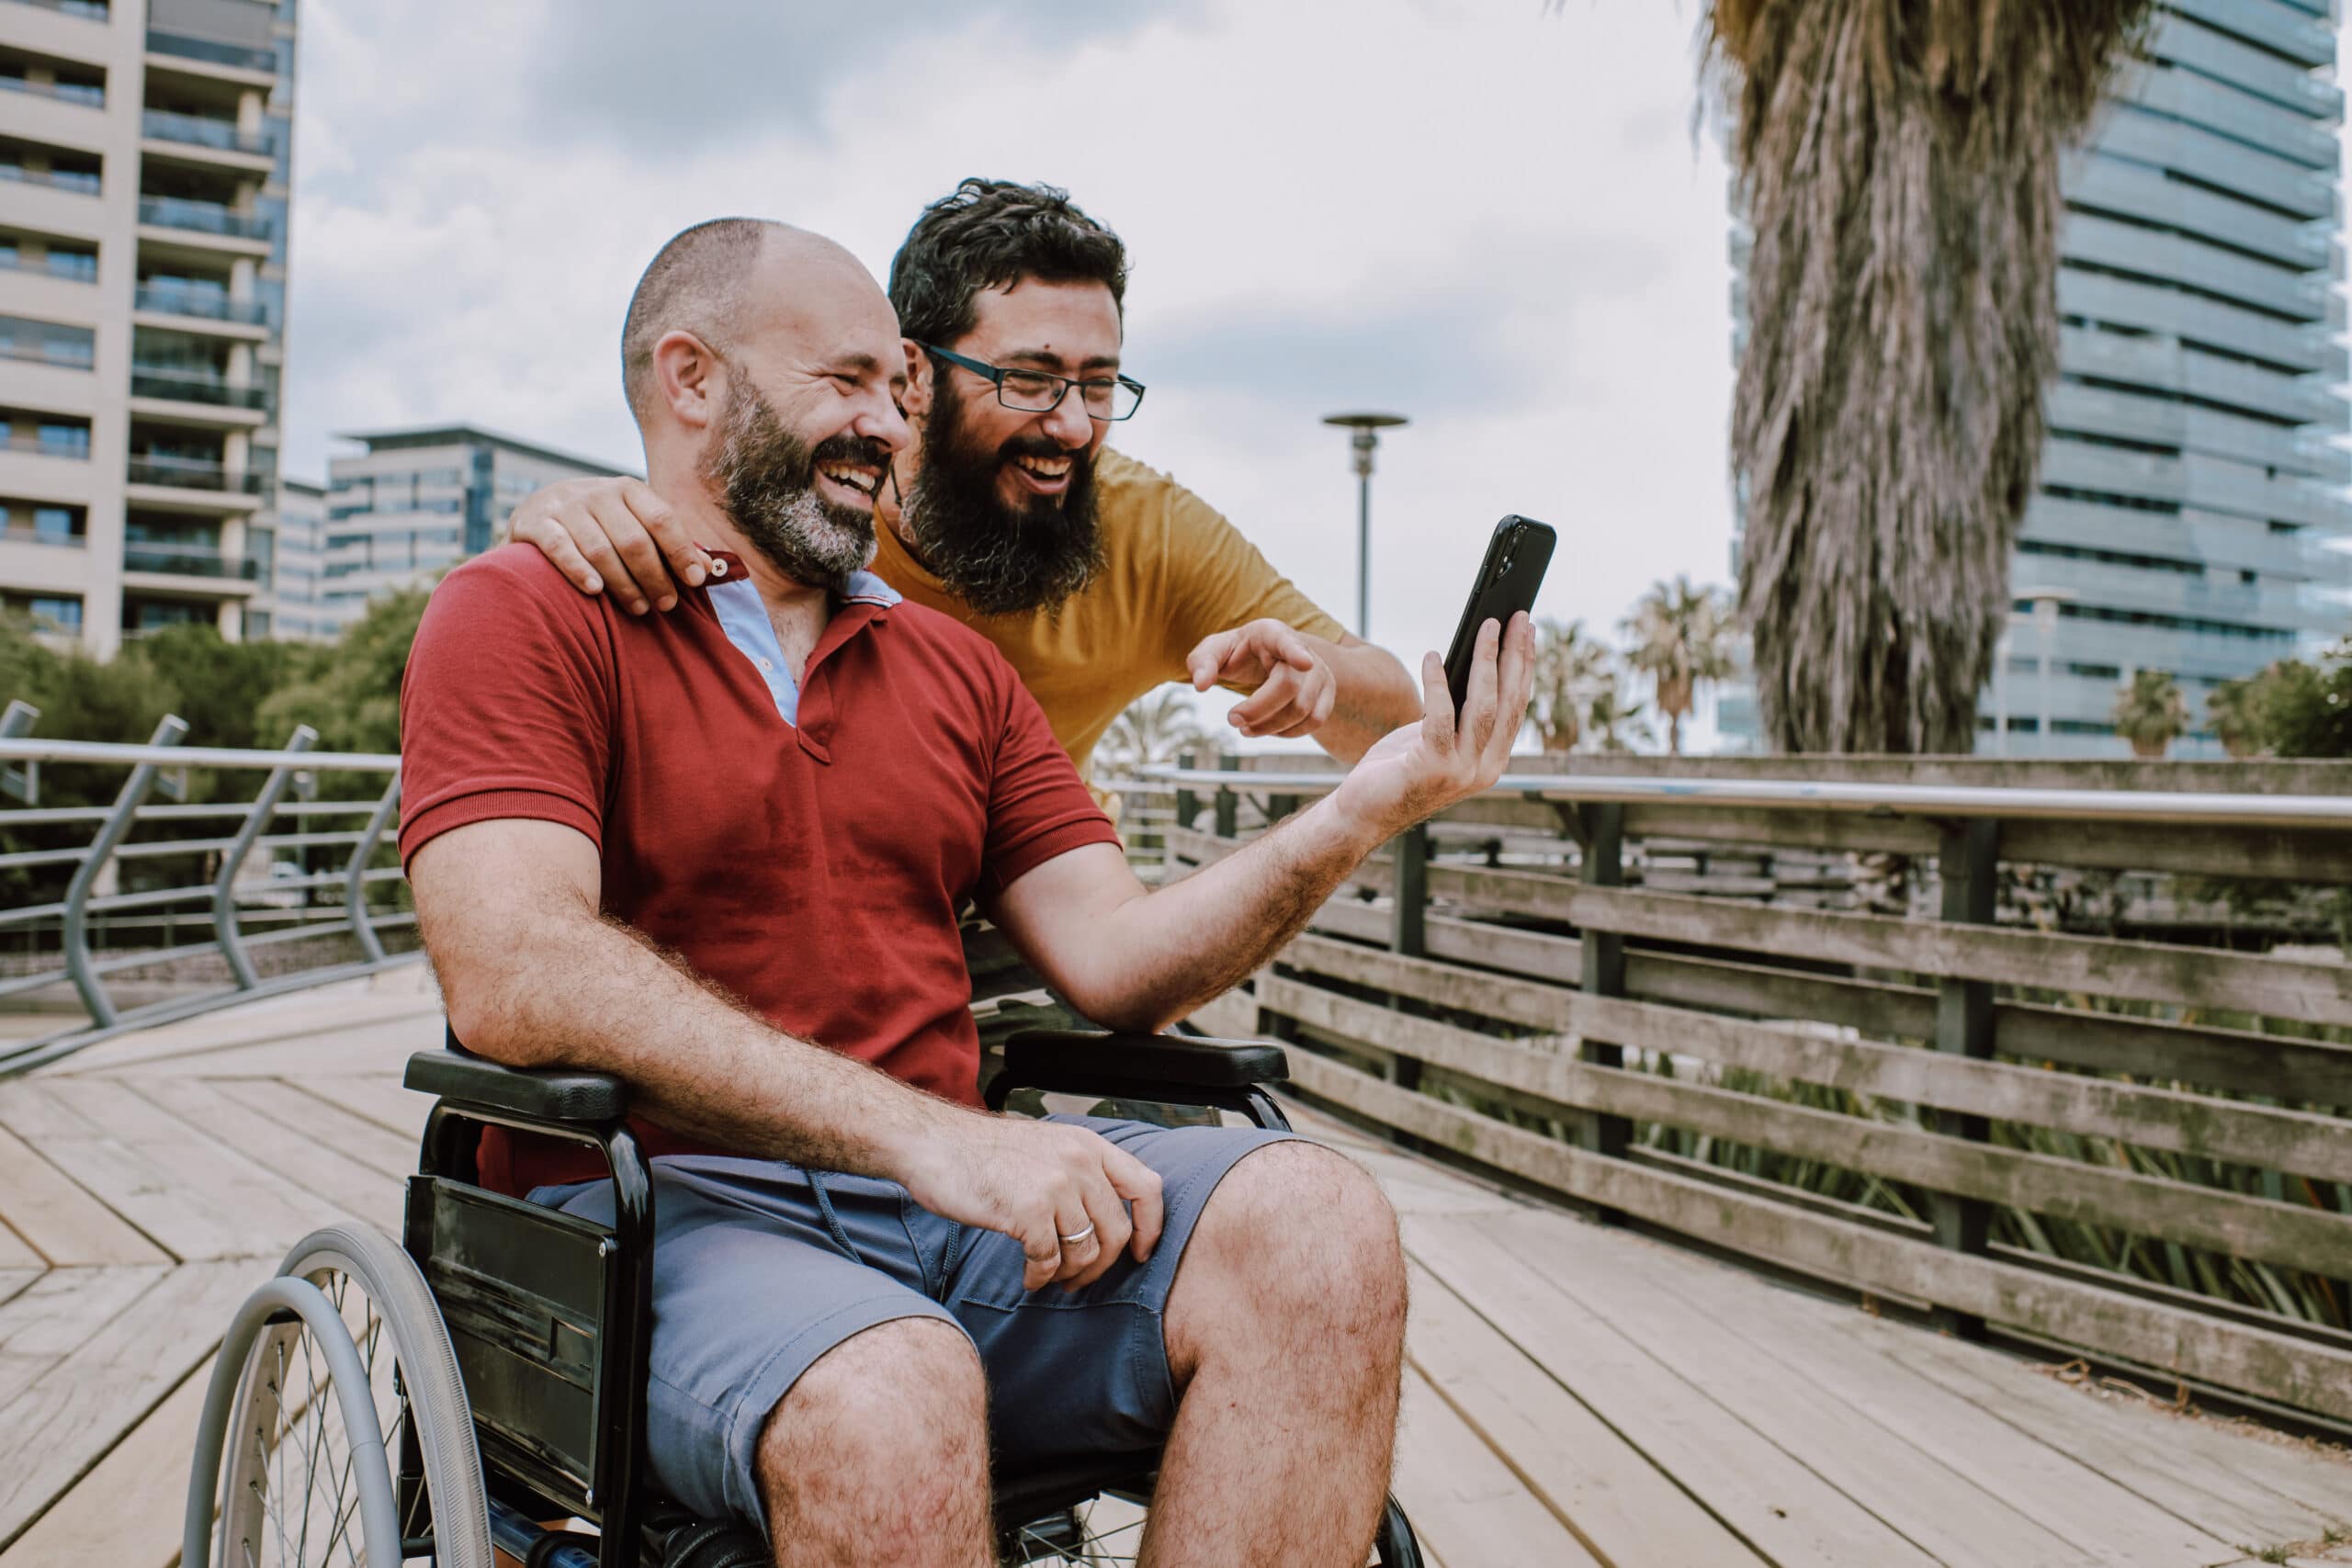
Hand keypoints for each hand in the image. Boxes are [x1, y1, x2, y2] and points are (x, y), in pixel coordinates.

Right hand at [507, 476, 714, 614]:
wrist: (536, 512)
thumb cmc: (598, 525)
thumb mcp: (632, 523)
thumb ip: (666, 543)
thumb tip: (707, 570)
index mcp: (628, 489)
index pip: (661, 518)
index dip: (681, 551)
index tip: (696, 580)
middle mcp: (596, 492)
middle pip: (633, 539)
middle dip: (654, 576)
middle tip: (666, 604)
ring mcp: (564, 506)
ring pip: (600, 549)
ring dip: (623, 583)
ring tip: (638, 608)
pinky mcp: (534, 522)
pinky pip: (559, 547)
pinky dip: (577, 569)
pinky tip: (595, 590)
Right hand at [895, 1114, 1165, 1292]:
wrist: (934, 1143)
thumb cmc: (984, 1152)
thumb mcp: (1047, 1146)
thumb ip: (1080, 1171)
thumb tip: (1105, 1219)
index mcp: (1089, 1145)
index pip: (1147, 1187)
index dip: (1151, 1226)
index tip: (1139, 1252)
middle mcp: (1079, 1161)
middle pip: (1117, 1231)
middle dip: (1102, 1266)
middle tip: (1078, 1279)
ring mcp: (1055, 1185)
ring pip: (1086, 1251)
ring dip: (1069, 1275)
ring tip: (1050, 1277)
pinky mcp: (1028, 1211)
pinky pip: (1049, 1261)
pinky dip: (1040, 1278)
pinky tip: (1028, 1277)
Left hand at [1187, 619, 1336, 738]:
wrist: (1268, 659)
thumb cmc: (1238, 653)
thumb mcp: (1215, 650)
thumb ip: (1202, 662)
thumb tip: (1200, 685)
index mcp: (1273, 633)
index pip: (1287, 642)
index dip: (1296, 653)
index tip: (1305, 663)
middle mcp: (1304, 650)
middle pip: (1288, 687)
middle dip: (1257, 710)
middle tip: (1232, 719)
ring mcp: (1320, 673)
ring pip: (1302, 710)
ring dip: (1269, 726)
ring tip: (1245, 728)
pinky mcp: (1327, 694)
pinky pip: (1315, 721)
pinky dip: (1289, 732)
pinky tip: (1268, 729)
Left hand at [1328, 612, 1535, 842]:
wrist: (1363, 814)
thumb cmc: (1398, 769)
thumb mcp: (1437, 738)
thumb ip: (1459, 712)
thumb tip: (1473, 660)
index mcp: (1493, 760)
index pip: (1517, 705)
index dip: (1525, 665)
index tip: (1527, 629)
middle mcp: (1486, 768)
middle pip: (1508, 701)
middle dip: (1515, 655)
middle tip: (1517, 617)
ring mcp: (1462, 771)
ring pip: (1484, 706)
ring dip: (1486, 661)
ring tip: (1486, 628)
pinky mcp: (1432, 767)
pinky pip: (1440, 716)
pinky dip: (1437, 683)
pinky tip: (1432, 657)